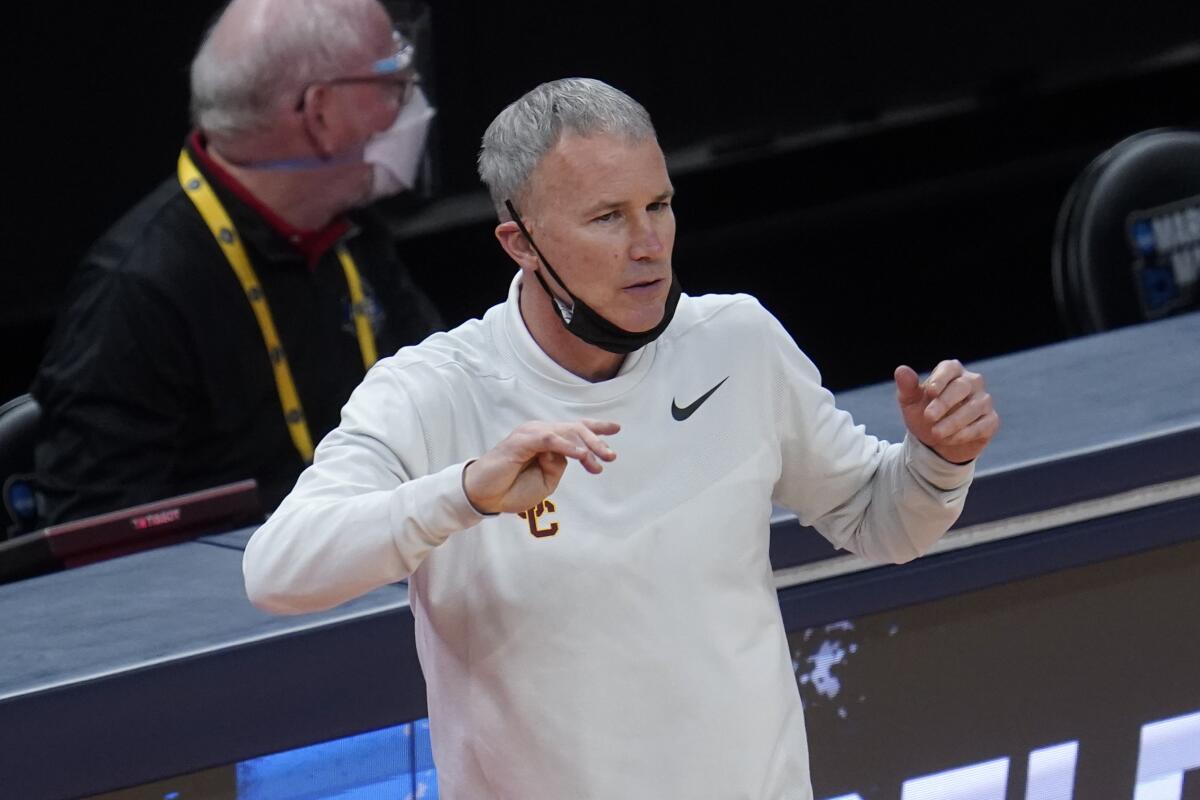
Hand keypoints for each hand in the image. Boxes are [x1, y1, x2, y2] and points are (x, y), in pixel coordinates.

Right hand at [463, 419, 619, 513]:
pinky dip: (568, 447)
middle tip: (611, 456)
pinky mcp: (522, 441)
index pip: (575, 429)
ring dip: (586, 446)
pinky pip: (550, 440)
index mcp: (547, 442)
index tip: (617, 428)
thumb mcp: (546, 481)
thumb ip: (558, 466)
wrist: (485, 495)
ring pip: (566, 432)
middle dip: (596, 441)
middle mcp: (540, 433)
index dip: (596, 427)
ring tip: (600, 460)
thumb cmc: (512, 488)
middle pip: (575, 429)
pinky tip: (581, 456)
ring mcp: (531, 435)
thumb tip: (569, 453)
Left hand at [895, 360, 998, 463]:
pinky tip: (949, 439)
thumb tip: (901, 370)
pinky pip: (983, 425)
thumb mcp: (910, 403)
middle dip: (945, 402)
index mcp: (952, 371)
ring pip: (974, 407)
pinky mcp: (991, 420)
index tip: (929, 393)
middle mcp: (972, 382)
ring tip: (935, 434)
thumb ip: (907, 387)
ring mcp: (984, 401)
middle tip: (928, 417)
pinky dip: (965, 433)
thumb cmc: (924, 415)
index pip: (950, 368)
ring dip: (953, 422)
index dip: (940, 379)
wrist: (937, 442)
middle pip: (963, 386)